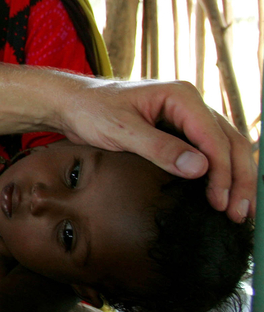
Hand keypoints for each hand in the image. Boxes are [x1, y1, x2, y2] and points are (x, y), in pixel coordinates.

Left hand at [57, 78, 254, 221]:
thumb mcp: (120, 130)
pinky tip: (221, 197)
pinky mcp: (181, 132)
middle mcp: (191, 104)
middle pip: (230, 143)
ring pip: (227, 149)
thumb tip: (200, 168)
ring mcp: (188, 118)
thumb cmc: (91, 111)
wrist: (72, 105)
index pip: (214, 138)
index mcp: (181, 96)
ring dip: (235, 180)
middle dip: (239, 180)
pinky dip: (220, 175)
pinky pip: (210, 153)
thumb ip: (159, 148)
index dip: (222, 172)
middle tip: (238, 214)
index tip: (220, 202)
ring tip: (237, 213)